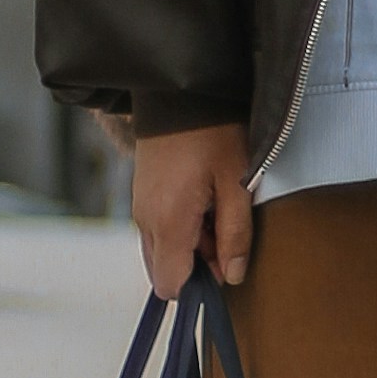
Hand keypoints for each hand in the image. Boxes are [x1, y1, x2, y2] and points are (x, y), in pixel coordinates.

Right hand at [131, 123, 250, 300]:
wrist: (180, 91)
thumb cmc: (213, 133)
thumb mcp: (237, 183)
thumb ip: (235, 234)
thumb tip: (233, 276)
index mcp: (167, 222)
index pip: (171, 285)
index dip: (201, 286)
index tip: (226, 266)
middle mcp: (145, 220)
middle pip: (166, 270)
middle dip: (198, 264)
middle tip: (226, 230)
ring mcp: (139, 206)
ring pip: (163, 248)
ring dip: (192, 243)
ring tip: (218, 207)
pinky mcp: (142, 193)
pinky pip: (159, 226)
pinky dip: (182, 224)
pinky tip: (204, 197)